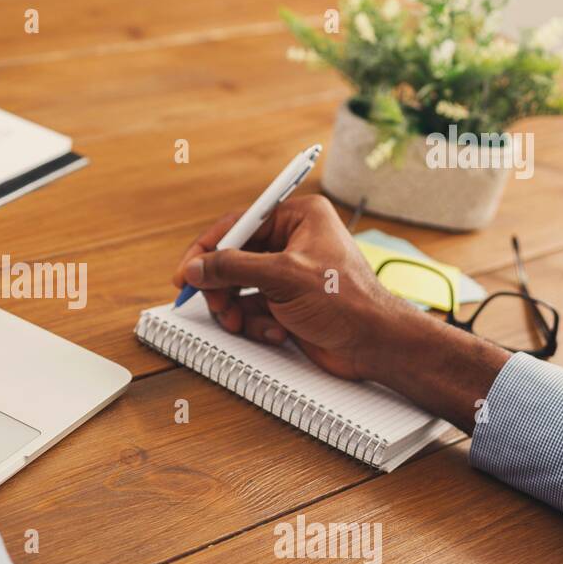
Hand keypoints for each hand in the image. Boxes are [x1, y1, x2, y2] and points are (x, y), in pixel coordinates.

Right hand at [172, 195, 417, 379]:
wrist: (375, 345)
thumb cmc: (347, 303)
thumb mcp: (283, 277)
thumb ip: (233, 268)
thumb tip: (197, 267)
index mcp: (299, 217)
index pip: (239, 223)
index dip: (208, 248)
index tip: (187, 270)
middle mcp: (293, 241)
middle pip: (234, 258)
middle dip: (223, 287)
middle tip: (217, 305)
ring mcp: (289, 273)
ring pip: (239, 287)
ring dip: (237, 310)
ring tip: (242, 324)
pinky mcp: (287, 302)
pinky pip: (253, 308)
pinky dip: (256, 323)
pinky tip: (276, 332)